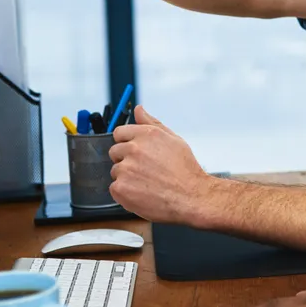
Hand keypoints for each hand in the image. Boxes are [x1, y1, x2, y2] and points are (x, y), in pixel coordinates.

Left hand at [108, 106, 211, 224]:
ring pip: (116, 171)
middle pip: (115, 152)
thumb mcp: (174, 139)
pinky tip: (142, 192)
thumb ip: (152, 123)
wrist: (191, 196)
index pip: (119, 133)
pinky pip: (114, 188)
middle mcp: (134, 149)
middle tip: (145, 170)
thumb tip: (138, 109)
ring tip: (147, 182)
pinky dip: (125, 192)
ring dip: (126, 177)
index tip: (135, 152)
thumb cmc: (185, 170)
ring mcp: (125, 169)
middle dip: (126, 160)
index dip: (127, 143)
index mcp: (146, 135)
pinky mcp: (120, 188)